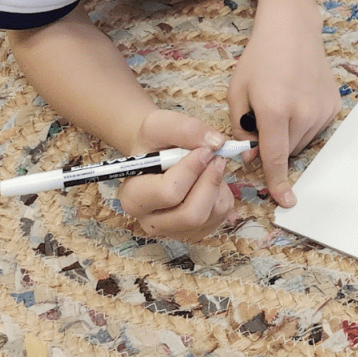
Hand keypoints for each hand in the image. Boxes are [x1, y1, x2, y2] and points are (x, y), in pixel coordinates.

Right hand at [116, 110, 234, 241]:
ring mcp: (173, 231)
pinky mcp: (194, 232)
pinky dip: (223, 195)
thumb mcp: (160, 124)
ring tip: (211, 166)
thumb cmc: (154, 142)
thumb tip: (216, 143)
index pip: (169, 193)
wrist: (156, 154)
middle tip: (217, 158)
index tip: (204, 150)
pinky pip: (220, 217)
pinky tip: (210, 180)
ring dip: (218, 186)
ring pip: (210, 216)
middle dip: (210, 182)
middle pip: (191, 214)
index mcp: (134, 197)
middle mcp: (151, 221)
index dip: (193, 169)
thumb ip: (186, 129)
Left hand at [227, 1, 339, 207]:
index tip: (284, 201)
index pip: (275, 157)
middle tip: (264, 116)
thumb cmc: (260, 57)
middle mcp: (302, 113)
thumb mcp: (238, 91)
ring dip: (289, 134)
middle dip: (274, 144)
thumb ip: (240, 128)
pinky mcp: (333, 106)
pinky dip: (303, 123)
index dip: (277, 181)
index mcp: (274, 110)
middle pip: (287, 150)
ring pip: (302, 141)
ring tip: (282, 102)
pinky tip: (297, 98)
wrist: (292, 29)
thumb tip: (250, 155)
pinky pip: (315, 128)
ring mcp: (321, 110)